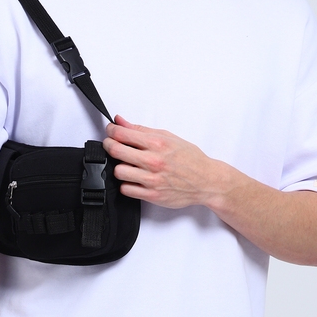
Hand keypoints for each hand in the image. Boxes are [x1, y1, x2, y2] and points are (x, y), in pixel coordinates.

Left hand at [103, 115, 218, 208]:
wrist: (206, 181)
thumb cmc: (191, 159)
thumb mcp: (169, 137)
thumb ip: (142, 130)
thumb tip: (121, 121)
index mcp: (158, 144)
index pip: (122, 134)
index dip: (111, 130)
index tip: (111, 131)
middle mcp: (154, 161)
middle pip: (116, 151)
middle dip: (109, 146)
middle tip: (111, 145)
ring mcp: (152, 180)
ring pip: (119, 171)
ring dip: (119, 167)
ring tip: (127, 165)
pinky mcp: (152, 195)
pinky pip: (126, 189)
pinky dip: (126, 184)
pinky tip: (133, 179)